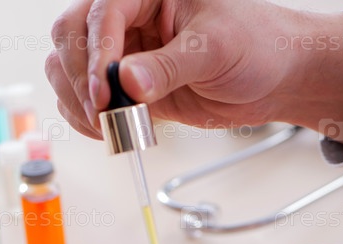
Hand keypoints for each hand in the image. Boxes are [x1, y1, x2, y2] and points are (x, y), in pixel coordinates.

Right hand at [45, 0, 342, 143]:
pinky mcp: (125, 86)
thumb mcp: (216, 49)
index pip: (102, 14)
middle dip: (81, 79)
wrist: (276, 78)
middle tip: (104, 114)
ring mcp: (124, 52)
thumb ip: (169, 66)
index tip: (105, 93)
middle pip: (71, 37)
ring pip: (67, 67)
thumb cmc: (258, 45)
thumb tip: (126, 80)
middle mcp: (130, 18)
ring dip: (77, 100)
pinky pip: (82, 97)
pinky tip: (104, 130)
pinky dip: (84, 117)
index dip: (97, 55)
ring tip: (107, 127)